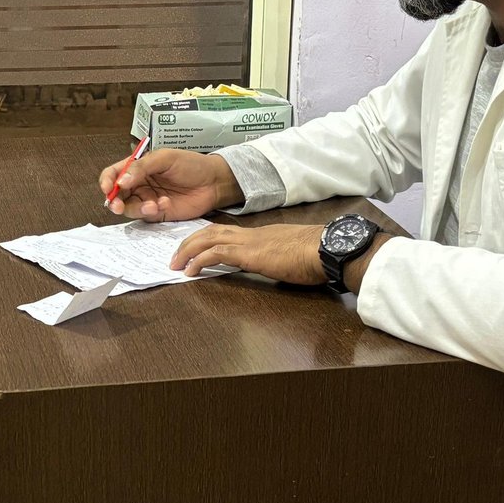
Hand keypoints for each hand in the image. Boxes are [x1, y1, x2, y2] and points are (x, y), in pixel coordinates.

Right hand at [99, 148, 243, 220]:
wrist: (213, 182)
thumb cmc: (191, 164)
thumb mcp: (165, 158)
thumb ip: (141, 167)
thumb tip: (120, 181)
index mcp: (137, 167)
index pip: (113, 174)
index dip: (107, 181)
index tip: (108, 188)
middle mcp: (139, 184)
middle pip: (116, 194)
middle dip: (115, 200)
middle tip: (118, 205)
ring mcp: (147, 199)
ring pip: (129, 208)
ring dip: (136, 208)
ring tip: (152, 205)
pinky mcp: (157, 213)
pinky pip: (145, 216)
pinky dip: (151, 211)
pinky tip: (166, 203)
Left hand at [170, 222, 325, 284]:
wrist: (329, 249)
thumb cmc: (318, 255)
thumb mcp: (293, 256)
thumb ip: (280, 259)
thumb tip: (278, 267)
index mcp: (262, 234)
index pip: (227, 231)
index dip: (207, 238)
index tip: (194, 248)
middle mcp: (252, 234)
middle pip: (212, 230)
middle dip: (190, 242)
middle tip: (175, 256)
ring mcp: (250, 242)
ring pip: (209, 238)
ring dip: (188, 250)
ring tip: (175, 263)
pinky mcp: (250, 254)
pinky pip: (216, 253)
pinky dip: (198, 261)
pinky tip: (189, 272)